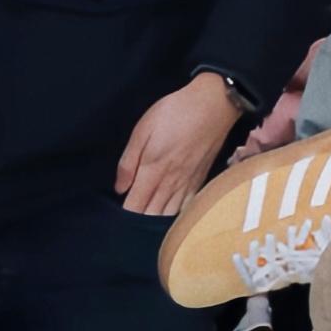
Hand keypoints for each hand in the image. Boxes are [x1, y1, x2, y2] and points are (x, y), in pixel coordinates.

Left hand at [117, 69, 241, 218]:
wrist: (213, 104)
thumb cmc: (175, 112)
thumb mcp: (143, 129)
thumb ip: (129, 161)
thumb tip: (120, 188)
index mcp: (153, 170)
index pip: (135, 205)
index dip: (125, 216)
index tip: (116, 218)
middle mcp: (171, 183)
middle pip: (152, 215)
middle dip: (138, 222)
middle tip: (127, 224)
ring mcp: (188, 183)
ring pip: (169, 215)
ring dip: (156, 222)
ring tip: (145, 225)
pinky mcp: (200, 180)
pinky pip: (187, 208)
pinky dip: (176, 217)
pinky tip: (170, 217)